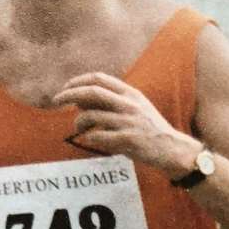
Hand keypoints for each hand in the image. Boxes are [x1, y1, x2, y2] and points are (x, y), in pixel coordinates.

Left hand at [51, 72, 200, 178]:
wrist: (172, 149)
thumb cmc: (149, 130)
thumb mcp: (135, 108)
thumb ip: (111, 102)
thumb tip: (79, 101)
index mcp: (130, 93)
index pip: (99, 79)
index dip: (78, 81)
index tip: (65, 88)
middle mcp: (128, 104)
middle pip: (91, 92)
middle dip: (69, 95)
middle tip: (56, 101)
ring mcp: (128, 122)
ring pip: (91, 116)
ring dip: (79, 122)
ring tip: (78, 128)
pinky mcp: (128, 140)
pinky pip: (98, 136)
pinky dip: (90, 138)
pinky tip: (90, 140)